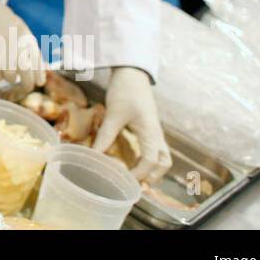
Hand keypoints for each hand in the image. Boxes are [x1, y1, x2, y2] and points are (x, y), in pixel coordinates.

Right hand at [0, 3, 45, 93]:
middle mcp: (16, 48)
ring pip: (10, 77)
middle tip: (26, 87)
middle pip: (27, 75)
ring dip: (8, 76)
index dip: (39, 75)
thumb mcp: (16, 24)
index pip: (38, 62)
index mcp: (25, 37)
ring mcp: (1, 54)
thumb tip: (39, 64)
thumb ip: (26, 43)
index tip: (39, 82)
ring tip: (3, 69)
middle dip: (28, 84)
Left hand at [92, 66, 171, 181]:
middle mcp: (157, 134)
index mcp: (151, 132)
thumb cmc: (125, 91)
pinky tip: (134, 163)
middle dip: (153, 176)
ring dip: (153, 170)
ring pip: (162, 156)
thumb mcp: (113, 113)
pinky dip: (148, 160)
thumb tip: (94, 156)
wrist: (132, 73)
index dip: (140, 173)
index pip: (151, 160)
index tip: (125, 180)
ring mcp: (155, 131)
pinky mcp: (150, 128)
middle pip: (164, 162)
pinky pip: (155, 149)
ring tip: (136, 179)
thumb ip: (105, 135)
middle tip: (136, 186)